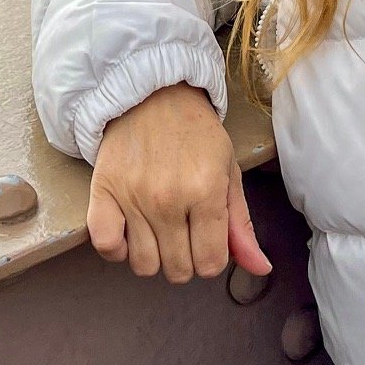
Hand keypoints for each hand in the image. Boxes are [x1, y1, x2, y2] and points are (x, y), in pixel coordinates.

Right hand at [87, 83, 272, 284]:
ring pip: (144, 266)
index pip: (210, 264)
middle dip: (185, 258)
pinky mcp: (103, 191)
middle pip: (178, 270)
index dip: (211, 257)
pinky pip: (106, 245)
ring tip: (158, 229)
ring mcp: (133, 197)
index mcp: (206, 191)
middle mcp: (168, 198)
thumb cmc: (195, 132)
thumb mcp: (228, 170)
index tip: (206, 238)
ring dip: (154, 255)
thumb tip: (260, 268)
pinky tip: (129, 233)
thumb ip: (241, 223)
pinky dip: (117, 249)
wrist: (153, 94)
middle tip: (184, 229)